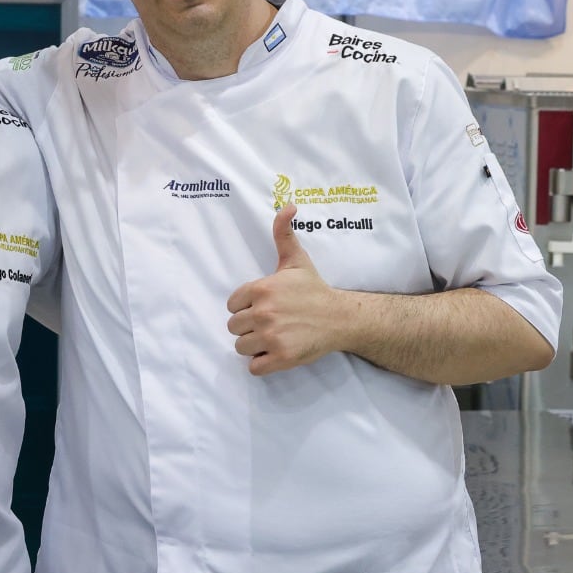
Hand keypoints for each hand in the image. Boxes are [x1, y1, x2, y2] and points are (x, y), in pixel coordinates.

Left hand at [225, 203, 345, 375]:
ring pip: (241, 347)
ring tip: (274, 337)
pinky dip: (262, 363)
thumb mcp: (296, 259)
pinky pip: (254, 367)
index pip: (232, 305)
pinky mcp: (281, 358)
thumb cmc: (314, 289)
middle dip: (249, 327)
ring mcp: (272, 337)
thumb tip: (287, 205)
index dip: (246, 307)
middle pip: (234, 327)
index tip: (264, 307)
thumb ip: (283, 233)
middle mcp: (263, 313)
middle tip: (270, 323)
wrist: (340, 318)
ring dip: (254, 346)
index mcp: (262, 289)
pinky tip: (276, 353)